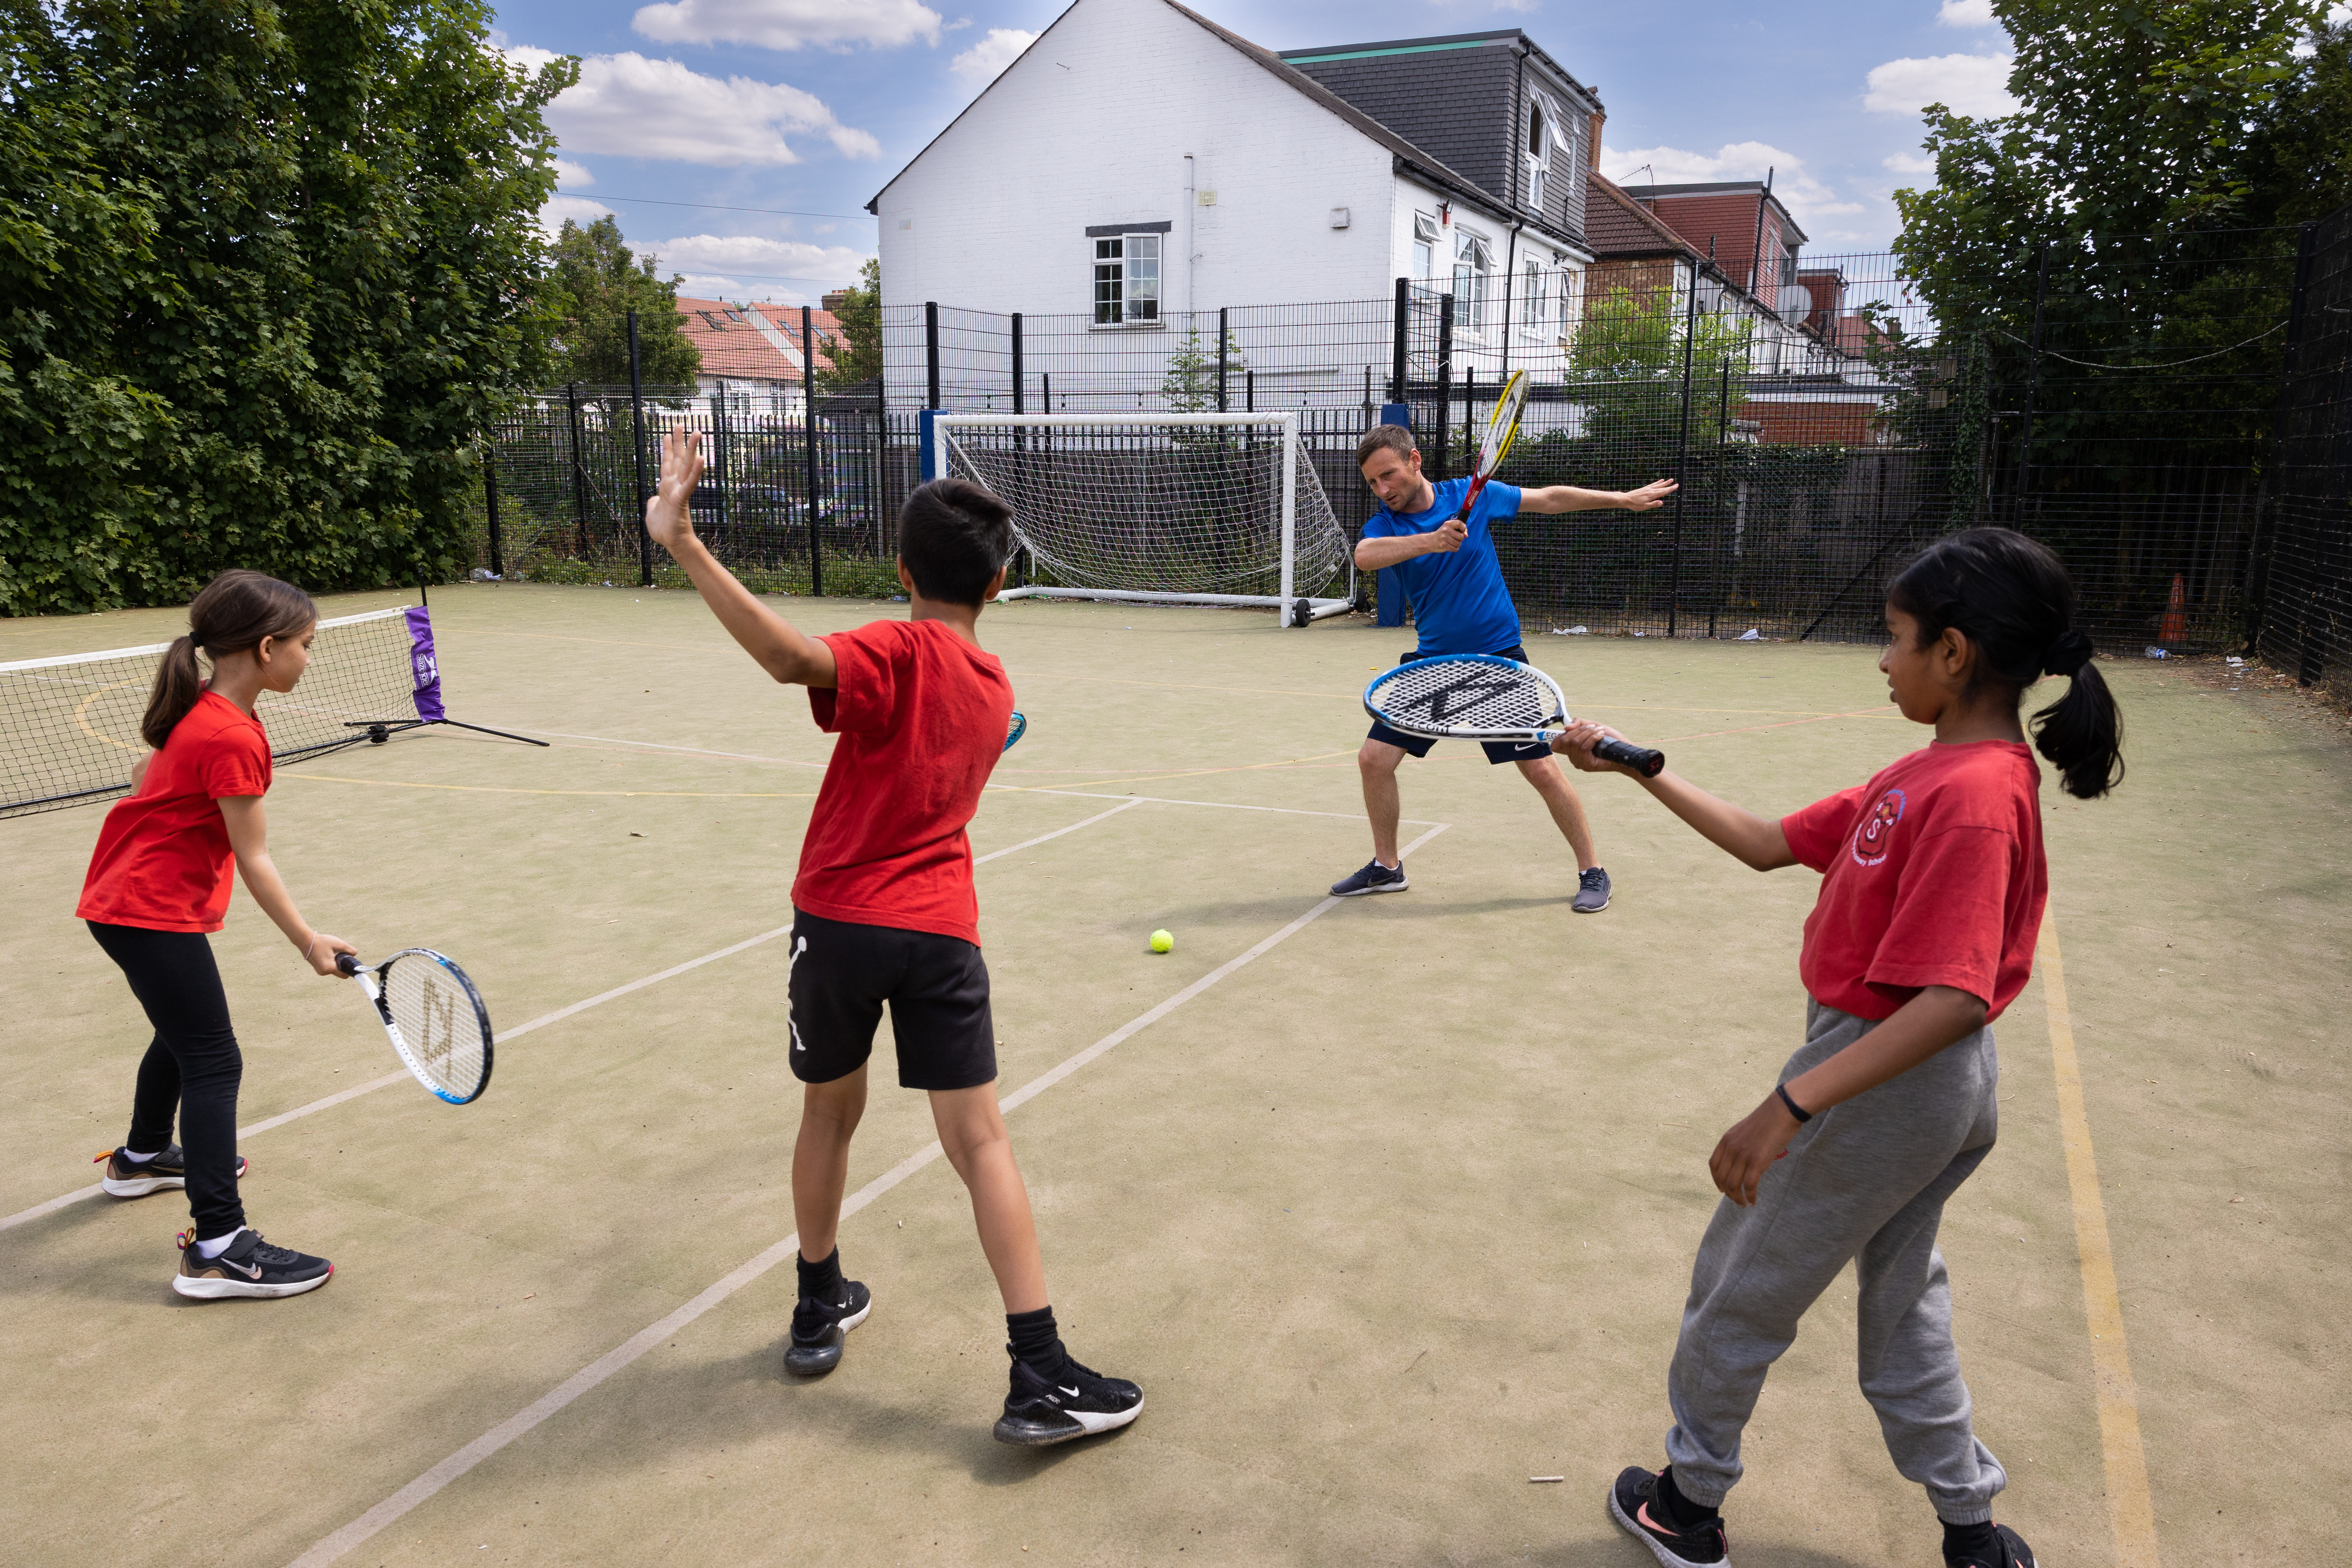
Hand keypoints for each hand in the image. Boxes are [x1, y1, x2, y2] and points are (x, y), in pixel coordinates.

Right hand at [304, 932, 356, 976]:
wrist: (305, 940)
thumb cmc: (321, 941)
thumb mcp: (339, 944)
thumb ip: (350, 950)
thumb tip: (354, 954)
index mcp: (329, 968)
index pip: (344, 975)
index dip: (349, 970)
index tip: (351, 964)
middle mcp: (323, 972)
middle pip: (339, 971)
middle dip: (341, 963)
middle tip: (337, 953)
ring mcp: (319, 971)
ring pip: (334, 968)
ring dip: (335, 961)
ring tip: (330, 952)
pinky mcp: (317, 968)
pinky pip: (328, 966)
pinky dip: (330, 961)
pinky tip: (326, 953)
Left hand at [644, 430, 706, 555]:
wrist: (672, 543)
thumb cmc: (663, 530)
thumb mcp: (652, 511)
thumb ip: (653, 502)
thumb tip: (653, 500)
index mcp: (666, 487)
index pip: (667, 463)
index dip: (667, 448)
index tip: (667, 433)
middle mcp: (674, 485)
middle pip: (677, 458)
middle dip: (679, 441)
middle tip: (680, 424)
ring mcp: (679, 490)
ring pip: (686, 466)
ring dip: (691, 449)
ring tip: (697, 432)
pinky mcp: (682, 498)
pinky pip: (690, 483)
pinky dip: (695, 471)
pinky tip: (701, 458)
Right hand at [1427, 517, 1468, 552]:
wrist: (1430, 541)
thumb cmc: (1442, 534)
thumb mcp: (1449, 528)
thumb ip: (1459, 529)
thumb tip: (1466, 535)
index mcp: (1448, 524)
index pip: (1459, 523)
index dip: (1463, 528)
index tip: (1462, 531)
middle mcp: (1445, 530)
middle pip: (1461, 536)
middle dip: (1460, 539)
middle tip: (1455, 538)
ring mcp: (1444, 538)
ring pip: (1458, 543)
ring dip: (1457, 544)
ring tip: (1452, 543)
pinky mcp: (1443, 545)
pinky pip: (1455, 549)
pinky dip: (1455, 549)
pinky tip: (1451, 547)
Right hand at [1550, 720, 1640, 774]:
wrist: (1623, 750)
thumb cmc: (1609, 739)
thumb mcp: (1592, 726)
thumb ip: (1578, 723)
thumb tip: (1566, 727)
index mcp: (1571, 748)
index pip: (1556, 744)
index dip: (1556, 737)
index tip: (1565, 729)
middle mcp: (1572, 757)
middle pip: (1566, 740)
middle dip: (1580, 730)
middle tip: (1593, 728)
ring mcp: (1578, 762)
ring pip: (1575, 743)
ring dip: (1589, 733)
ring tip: (1600, 732)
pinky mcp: (1586, 765)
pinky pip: (1583, 748)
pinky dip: (1593, 738)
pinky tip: (1601, 737)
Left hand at [1619, 478, 1678, 510]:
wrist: (1626, 499)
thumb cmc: (1635, 504)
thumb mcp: (1644, 507)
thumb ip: (1653, 504)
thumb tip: (1662, 503)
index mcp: (1652, 495)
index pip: (1663, 492)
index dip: (1670, 489)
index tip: (1676, 486)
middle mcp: (1650, 490)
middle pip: (1662, 487)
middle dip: (1670, 486)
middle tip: (1676, 483)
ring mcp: (1648, 489)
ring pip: (1658, 485)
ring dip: (1665, 482)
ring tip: (1670, 480)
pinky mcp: (1645, 488)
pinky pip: (1653, 484)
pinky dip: (1658, 482)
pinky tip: (1661, 480)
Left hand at [1708, 1092, 1803, 1206]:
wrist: (1782, 1111)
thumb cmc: (1769, 1120)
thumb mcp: (1745, 1130)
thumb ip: (1739, 1144)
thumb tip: (1741, 1161)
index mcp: (1726, 1140)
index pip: (1714, 1165)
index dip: (1717, 1180)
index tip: (1722, 1189)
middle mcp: (1731, 1148)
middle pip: (1722, 1178)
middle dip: (1728, 1193)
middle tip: (1737, 1200)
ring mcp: (1743, 1155)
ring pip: (1733, 1185)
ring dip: (1737, 1198)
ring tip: (1744, 1203)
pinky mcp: (1757, 1162)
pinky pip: (1749, 1185)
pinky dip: (1750, 1196)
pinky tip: (1753, 1201)